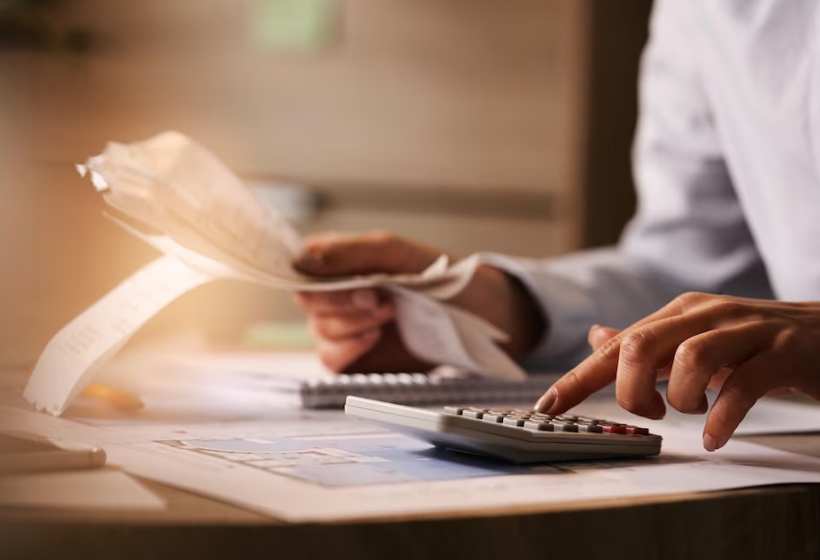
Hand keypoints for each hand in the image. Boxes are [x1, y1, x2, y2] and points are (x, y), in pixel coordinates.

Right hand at [293, 231, 544, 372]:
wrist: (477, 315)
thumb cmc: (439, 276)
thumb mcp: (395, 253)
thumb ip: (349, 252)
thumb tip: (302, 257)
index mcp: (340, 264)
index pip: (301, 267)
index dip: (316, 276)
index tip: (348, 279)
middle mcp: (337, 296)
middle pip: (308, 301)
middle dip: (343, 301)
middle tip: (380, 299)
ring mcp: (345, 328)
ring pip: (320, 331)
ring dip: (352, 323)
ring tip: (389, 314)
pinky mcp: (356, 359)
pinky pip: (331, 360)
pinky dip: (348, 348)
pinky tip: (373, 337)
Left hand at [535, 292, 819, 450]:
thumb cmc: (754, 342)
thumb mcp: (695, 338)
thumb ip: (648, 342)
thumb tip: (597, 338)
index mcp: (679, 313)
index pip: (617, 345)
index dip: (578, 378)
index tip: (548, 408)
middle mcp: (707, 314)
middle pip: (642, 343)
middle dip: (629, 389)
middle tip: (647, 412)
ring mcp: (747, 330)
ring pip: (691, 358)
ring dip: (681, 399)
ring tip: (690, 415)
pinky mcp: (784, 352)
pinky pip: (744, 385)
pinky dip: (723, 417)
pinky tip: (715, 435)